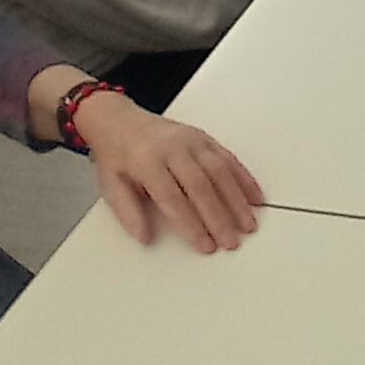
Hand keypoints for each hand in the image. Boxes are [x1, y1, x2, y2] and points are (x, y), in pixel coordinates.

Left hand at [70, 90, 263, 253]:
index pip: (173, 198)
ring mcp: (191, 141)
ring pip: (220, 171)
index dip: (191, 224)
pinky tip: (254, 196)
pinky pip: (228, 158)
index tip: (204, 245)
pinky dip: (244, 178)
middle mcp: (172, 148)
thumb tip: (145, 237)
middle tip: (231, 241)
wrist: (118, 120)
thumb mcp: (110, 185)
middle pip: (201, 186)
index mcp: (147, 161)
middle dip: (219, 217)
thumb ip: (128, 213)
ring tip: (248, 224)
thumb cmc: (116, 156)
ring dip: (237, 200)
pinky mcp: (203, 138)